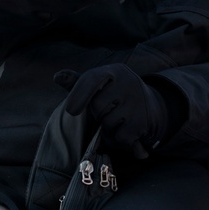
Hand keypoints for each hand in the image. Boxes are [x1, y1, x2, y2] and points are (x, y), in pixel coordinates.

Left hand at [55, 64, 169, 158]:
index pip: (92, 79)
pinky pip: (119, 136)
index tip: (71, 111)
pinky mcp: (143, 121)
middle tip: (110, 111)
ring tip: (119, 120)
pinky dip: (119, 139)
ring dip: (108, 128)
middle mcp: (129, 82)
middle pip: (97, 106)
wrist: (151, 107)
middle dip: (98, 114)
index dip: (78, 95)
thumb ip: (78, 83)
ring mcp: (137, 101)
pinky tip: (127, 130)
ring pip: (107, 123)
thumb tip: (57, 76)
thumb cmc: (116, 95)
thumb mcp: (100, 85)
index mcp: (115, 71)